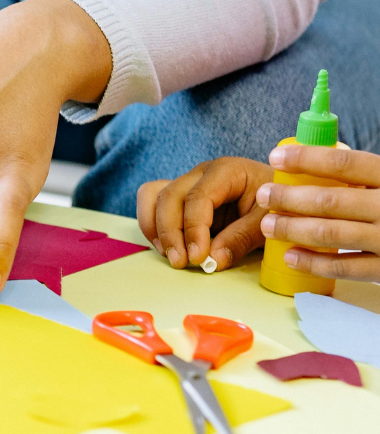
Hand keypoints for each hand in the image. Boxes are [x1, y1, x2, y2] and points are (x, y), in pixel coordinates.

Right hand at [137, 157, 272, 270]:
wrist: (281, 198)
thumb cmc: (277, 205)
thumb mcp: (268, 222)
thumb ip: (241, 238)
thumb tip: (212, 260)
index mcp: (225, 171)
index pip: (198, 198)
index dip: (193, 229)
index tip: (197, 257)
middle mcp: (200, 174)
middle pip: (169, 197)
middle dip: (170, 232)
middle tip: (181, 262)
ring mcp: (187, 184)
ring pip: (153, 197)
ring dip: (156, 229)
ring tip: (171, 255)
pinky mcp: (179, 198)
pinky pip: (152, 203)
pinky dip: (153, 226)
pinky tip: (167, 247)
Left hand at [257, 145, 379, 279]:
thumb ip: (367, 173)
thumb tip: (319, 154)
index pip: (347, 164)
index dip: (308, 159)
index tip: (276, 157)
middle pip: (332, 202)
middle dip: (290, 199)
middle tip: (263, 195)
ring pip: (333, 234)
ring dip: (294, 230)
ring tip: (268, 225)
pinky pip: (346, 268)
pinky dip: (314, 262)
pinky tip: (290, 256)